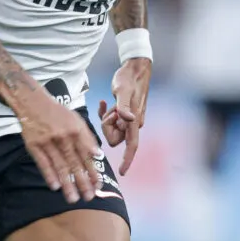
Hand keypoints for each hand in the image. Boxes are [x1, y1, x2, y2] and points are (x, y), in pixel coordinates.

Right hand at [19, 93, 102, 203]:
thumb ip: (88, 137)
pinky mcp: (34, 145)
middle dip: (82, 182)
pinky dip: (49, 175)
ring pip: (60, 166)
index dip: (93, 171)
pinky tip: (55, 187)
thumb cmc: (57, 114)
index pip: (87, 155)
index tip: (98, 185)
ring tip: (72, 198)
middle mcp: (64, 137)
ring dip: (67, 184)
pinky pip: (43, 163)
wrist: (33, 103)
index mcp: (76, 131)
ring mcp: (48, 142)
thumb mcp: (76, 121)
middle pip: (75, 163)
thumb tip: (98, 154)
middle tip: (88, 197)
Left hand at [98, 58, 150, 174]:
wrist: (135, 68)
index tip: (122, 172)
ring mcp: (128, 119)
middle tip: (110, 112)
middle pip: (115, 138)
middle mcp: (133, 123)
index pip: (131, 146)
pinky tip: (104, 102)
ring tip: (109, 105)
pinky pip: (111, 121)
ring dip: (106, 119)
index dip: (127, 160)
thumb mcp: (123, 90)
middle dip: (107, 128)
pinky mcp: (124, 113)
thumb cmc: (129, 78)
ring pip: (112, 129)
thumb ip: (124, 106)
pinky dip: (106, 114)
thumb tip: (128, 119)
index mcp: (134, 121)